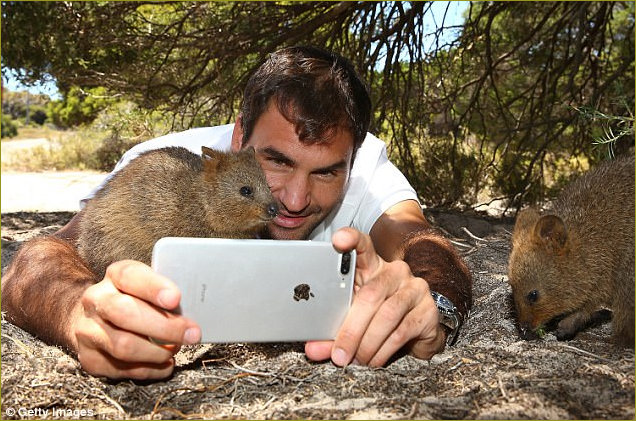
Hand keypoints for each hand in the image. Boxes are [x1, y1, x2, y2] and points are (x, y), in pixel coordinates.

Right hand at [72, 260, 200, 378]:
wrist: (93, 317)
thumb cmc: (134, 298)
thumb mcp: (147, 285)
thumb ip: (165, 293)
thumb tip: (195, 309)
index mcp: (114, 276)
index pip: (130, 276)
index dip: (153, 287)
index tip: (176, 299)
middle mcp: (96, 300)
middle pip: (126, 314)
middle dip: (165, 327)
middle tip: (192, 334)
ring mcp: (88, 330)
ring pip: (123, 346)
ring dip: (157, 352)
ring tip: (176, 349)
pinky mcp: (89, 358)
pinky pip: (122, 369)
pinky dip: (149, 370)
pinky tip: (164, 364)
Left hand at [305, 227, 445, 365]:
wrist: (418, 332)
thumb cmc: (377, 319)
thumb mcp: (352, 320)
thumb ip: (331, 332)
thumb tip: (312, 350)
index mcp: (372, 267)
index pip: (362, 245)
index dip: (351, 239)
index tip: (338, 240)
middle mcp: (396, 272)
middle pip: (371, 294)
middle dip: (351, 329)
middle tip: (339, 354)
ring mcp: (415, 289)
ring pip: (387, 314)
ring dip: (368, 343)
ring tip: (356, 360)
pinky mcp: (428, 310)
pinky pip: (402, 330)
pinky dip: (384, 350)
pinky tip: (374, 360)